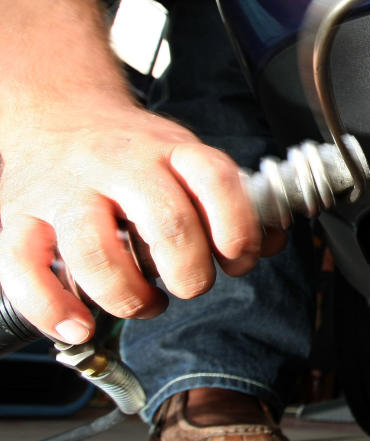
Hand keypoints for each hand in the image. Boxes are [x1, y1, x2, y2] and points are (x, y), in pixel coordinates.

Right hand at [0, 95, 268, 343]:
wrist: (59, 114)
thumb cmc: (136, 153)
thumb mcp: (189, 160)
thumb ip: (233, 201)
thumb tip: (272, 242)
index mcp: (170, 149)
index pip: (214, 178)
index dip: (238, 226)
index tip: (240, 259)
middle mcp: (118, 165)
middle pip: (166, 222)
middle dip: (191, 272)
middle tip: (193, 285)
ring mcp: (64, 191)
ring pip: (95, 251)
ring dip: (131, 296)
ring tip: (145, 303)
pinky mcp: (18, 217)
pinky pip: (24, 269)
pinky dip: (53, 308)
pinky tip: (81, 326)